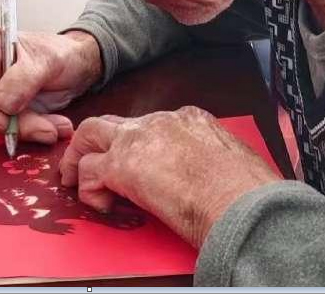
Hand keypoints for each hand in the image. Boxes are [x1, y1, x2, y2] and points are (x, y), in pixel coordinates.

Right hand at [0, 28, 102, 143]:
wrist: (79, 64)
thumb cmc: (63, 52)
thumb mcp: (48, 60)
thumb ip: (24, 78)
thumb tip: (3, 103)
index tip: (6, 121)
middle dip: (16, 124)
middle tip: (45, 128)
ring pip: (3, 123)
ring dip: (31, 130)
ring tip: (58, 127)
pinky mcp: (12, 111)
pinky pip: (18, 128)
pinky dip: (37, 131)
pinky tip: (56, 127)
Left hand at [60, 106, 280, 247]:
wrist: (243, 203)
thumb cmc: (249, 192)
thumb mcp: (232, 162)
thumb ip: (209, 163)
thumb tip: (207, 180)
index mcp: (192, 120)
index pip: (152, 125)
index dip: (139, 145)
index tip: (139, 164)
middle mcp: (162, 122)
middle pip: (116, 123)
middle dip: (98, 141)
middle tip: (90, 161)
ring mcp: (139, 140)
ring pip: (91, 134)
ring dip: (80, 157)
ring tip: (75, 179)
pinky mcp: (122, 166)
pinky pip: (89, 171)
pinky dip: (87, 187)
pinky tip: (99, 204)